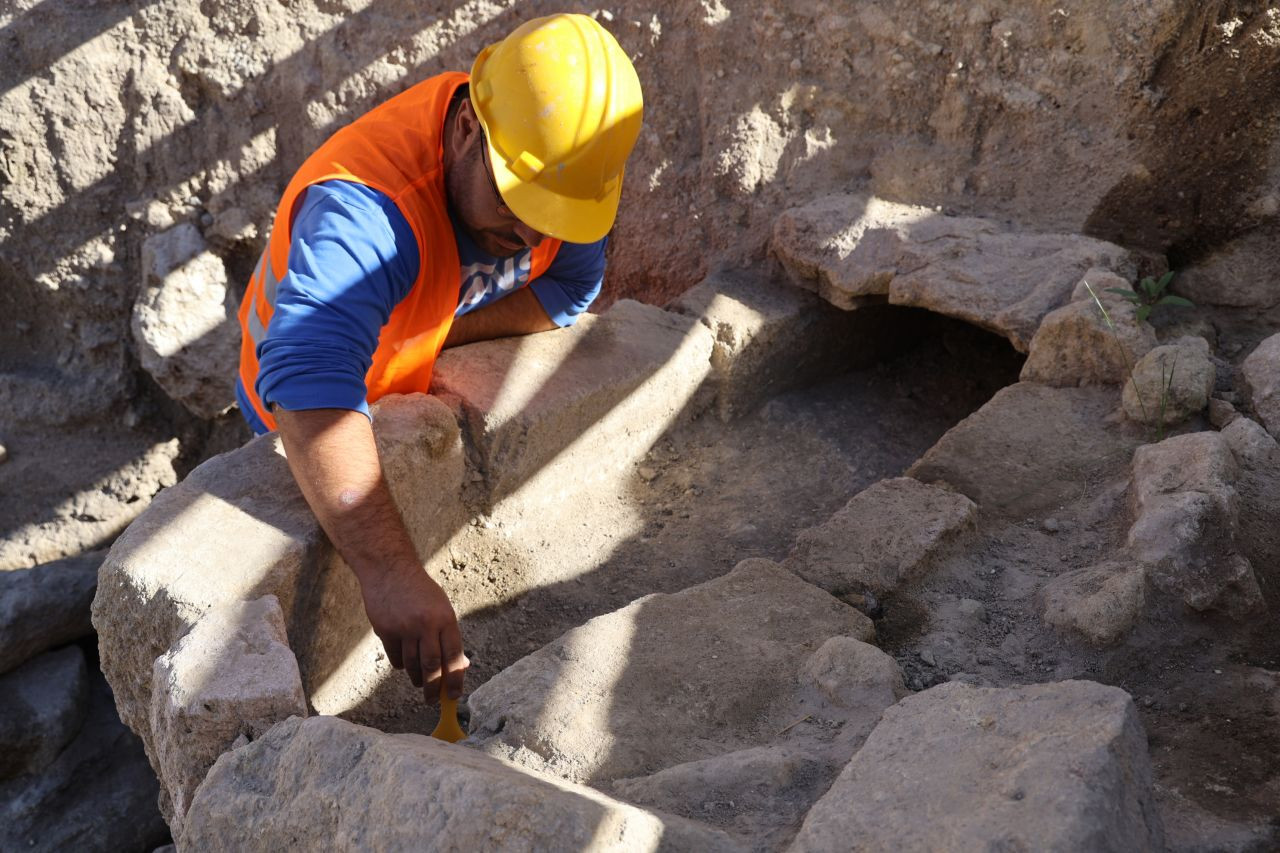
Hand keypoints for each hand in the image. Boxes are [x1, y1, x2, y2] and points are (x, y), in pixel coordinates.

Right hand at [361, 564, 468, 701]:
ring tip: (420, 682)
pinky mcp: (385, 631)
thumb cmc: (420, 590)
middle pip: (431, 666)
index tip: (454, 696)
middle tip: (433, 700)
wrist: (389, 570)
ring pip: (411, 665)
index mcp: (445, 618)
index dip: (455, 680)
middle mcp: (425, 624)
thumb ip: (450, 636)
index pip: (453, 657)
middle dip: (433, 688)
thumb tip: (460, 665)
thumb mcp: (442, 608)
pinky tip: (404, 662)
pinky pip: (395, 658)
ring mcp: (404, 628)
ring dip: (417, 678)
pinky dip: (401, 664)